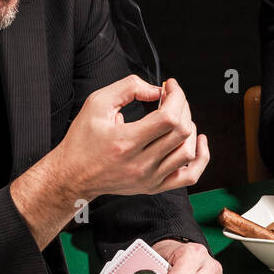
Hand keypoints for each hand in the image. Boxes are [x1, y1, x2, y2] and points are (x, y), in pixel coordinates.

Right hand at [55, 76, 210, 199]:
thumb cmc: (83, 140)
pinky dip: (201, 158)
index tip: (170, 86)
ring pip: (188, 152)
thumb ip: (128, 88)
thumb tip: (157, 90)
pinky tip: (198, 142)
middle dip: (183, 106)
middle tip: (172, 97)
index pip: (169, 117)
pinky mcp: (155, 187)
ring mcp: (150, 178)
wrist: (73, 175)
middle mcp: (140, 163)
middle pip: (181, 131)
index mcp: (125, 141)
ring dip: (190, 128)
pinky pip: (190, 176)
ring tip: (178, 117)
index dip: (176, 96)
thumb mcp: (97, 103)